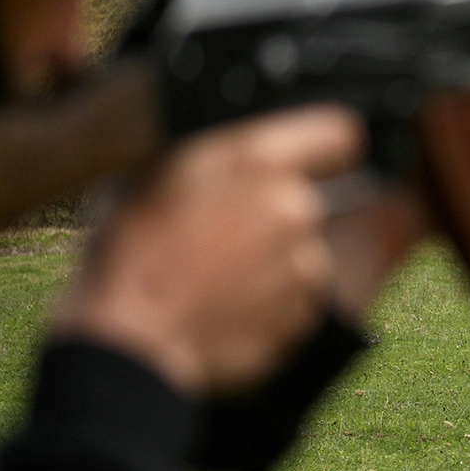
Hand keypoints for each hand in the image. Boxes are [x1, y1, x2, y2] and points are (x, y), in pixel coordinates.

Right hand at [53, 105, 364, 395]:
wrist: (133, 338)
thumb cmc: (134, 255)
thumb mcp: (162, 175)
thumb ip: (226, 156)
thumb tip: (248, 155)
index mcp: (256, 161)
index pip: (336, 132)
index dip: (325, 146)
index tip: (317, 156)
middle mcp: (293, 207)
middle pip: (308, 199)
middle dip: (275, 213)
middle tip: (226, 237)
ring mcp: (305, 262)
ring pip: (304, 250)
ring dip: (275, 260)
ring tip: (221, 278)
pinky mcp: (306, 309)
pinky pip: (300, 295)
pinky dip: (274, 300)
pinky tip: (230, 305)